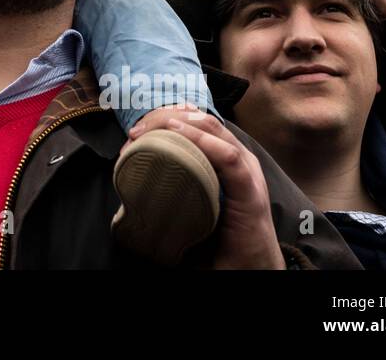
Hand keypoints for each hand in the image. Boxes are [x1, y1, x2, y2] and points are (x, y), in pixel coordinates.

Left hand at [127, 106, 283, 268]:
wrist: (250, 268)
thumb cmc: (220, 237)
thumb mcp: (194, 200)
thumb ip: (177, 182)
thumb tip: (137, 176)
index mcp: (225, 158)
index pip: (198, 122)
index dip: (166, 117)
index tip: (137, 128)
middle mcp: (238, 158)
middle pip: (202, 121)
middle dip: (165, 118)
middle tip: (135, 132)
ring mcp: (247, 172)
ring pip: (214, 130)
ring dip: (178, 125)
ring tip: (148, 130)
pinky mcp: (251, 192)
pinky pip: (229, 158)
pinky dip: (203, 143)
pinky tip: (179, 135)